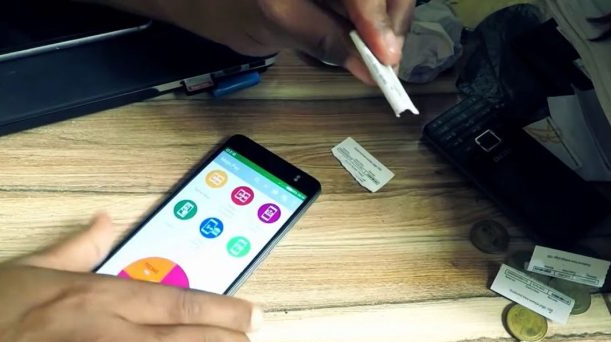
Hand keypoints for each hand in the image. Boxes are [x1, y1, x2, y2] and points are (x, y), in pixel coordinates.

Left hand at [106, 0, 414, 83]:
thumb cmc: (219, 4)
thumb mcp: (272, 25)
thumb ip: (323, 40)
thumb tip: (368, 67)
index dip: (380, 19)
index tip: (387, 57)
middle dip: (392, 18)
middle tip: (388, 60)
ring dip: (385, 18)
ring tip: (380, 53)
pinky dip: (369, 13)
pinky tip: (367, 35)